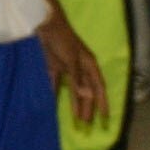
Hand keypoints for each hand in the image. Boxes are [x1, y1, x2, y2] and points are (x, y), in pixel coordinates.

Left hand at [36, 4, 108, 125]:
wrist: (45, 24)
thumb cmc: (62, 39)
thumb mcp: (72, 60)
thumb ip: (78, 79)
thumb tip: (88, 97)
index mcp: (89, 65)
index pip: (99, 87)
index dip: (102, 102)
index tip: (104, 118)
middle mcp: (81, 68)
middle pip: (87, 91)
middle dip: (88, 107)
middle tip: (86, 124)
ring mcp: (67, 68)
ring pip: (73, 90)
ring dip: (75, 103)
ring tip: (76, 119)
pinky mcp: (54, 67)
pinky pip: (56, 83)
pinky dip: (56, 93)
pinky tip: (54, 104)